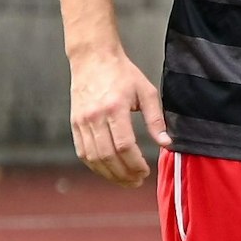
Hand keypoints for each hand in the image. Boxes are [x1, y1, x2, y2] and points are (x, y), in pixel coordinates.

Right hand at [68, 51, 169, 186]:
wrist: (93, 59)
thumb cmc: (123, 74)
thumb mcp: (147, 92)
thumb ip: (156, 120)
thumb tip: (166, 143)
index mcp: (114, 108)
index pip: (124, 145)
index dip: (135, 163)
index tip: (145, 172)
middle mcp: (94, 117)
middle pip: (107, 156)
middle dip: (123, 174)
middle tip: (137, 181)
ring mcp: (81, 122)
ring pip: (93, 158)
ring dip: (109, 174)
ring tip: (125, 180)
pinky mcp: (74, 124)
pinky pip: (82, 152)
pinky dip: (95, 166)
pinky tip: (108, 171)